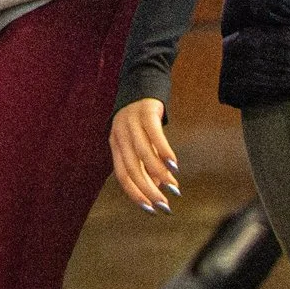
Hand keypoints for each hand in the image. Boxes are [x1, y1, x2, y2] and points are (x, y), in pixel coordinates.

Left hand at [109, 98, 180, 212]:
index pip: (122, 175)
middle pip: (132, 168)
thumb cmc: (142, 118)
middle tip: (165, 205)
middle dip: (148, 189)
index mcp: (115, 144)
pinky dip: (164, 152)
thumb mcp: (140, 141)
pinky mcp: (146, 111)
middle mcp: (119, 134)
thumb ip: (146, 164)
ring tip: (173, 187)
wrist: (142, 78)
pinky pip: (154, 135)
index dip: (135, 194)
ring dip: (159, 174)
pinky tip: (174, 165)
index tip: (151, 210)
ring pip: (143, 153)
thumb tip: (158, 188)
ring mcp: (131, 121)